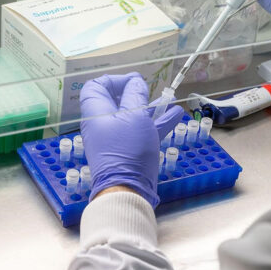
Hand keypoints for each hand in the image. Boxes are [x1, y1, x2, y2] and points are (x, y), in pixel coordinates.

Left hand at [80, 73, 183, 207]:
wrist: (127, 189)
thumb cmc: (127, 149)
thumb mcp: (134, 116)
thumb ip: (135, 95)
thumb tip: (135, 81)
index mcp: (96, 112)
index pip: (96, 87)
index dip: (114, 80)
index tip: (133, 80)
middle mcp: (103, 124)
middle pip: (116, 101)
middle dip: (136, 93)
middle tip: (149, 90)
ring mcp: (116, 139)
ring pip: (133, 117)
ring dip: (152, 108)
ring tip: (171, 101)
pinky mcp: (129, 151)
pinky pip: (142, 131)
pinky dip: (157, 123)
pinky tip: (175, 115)